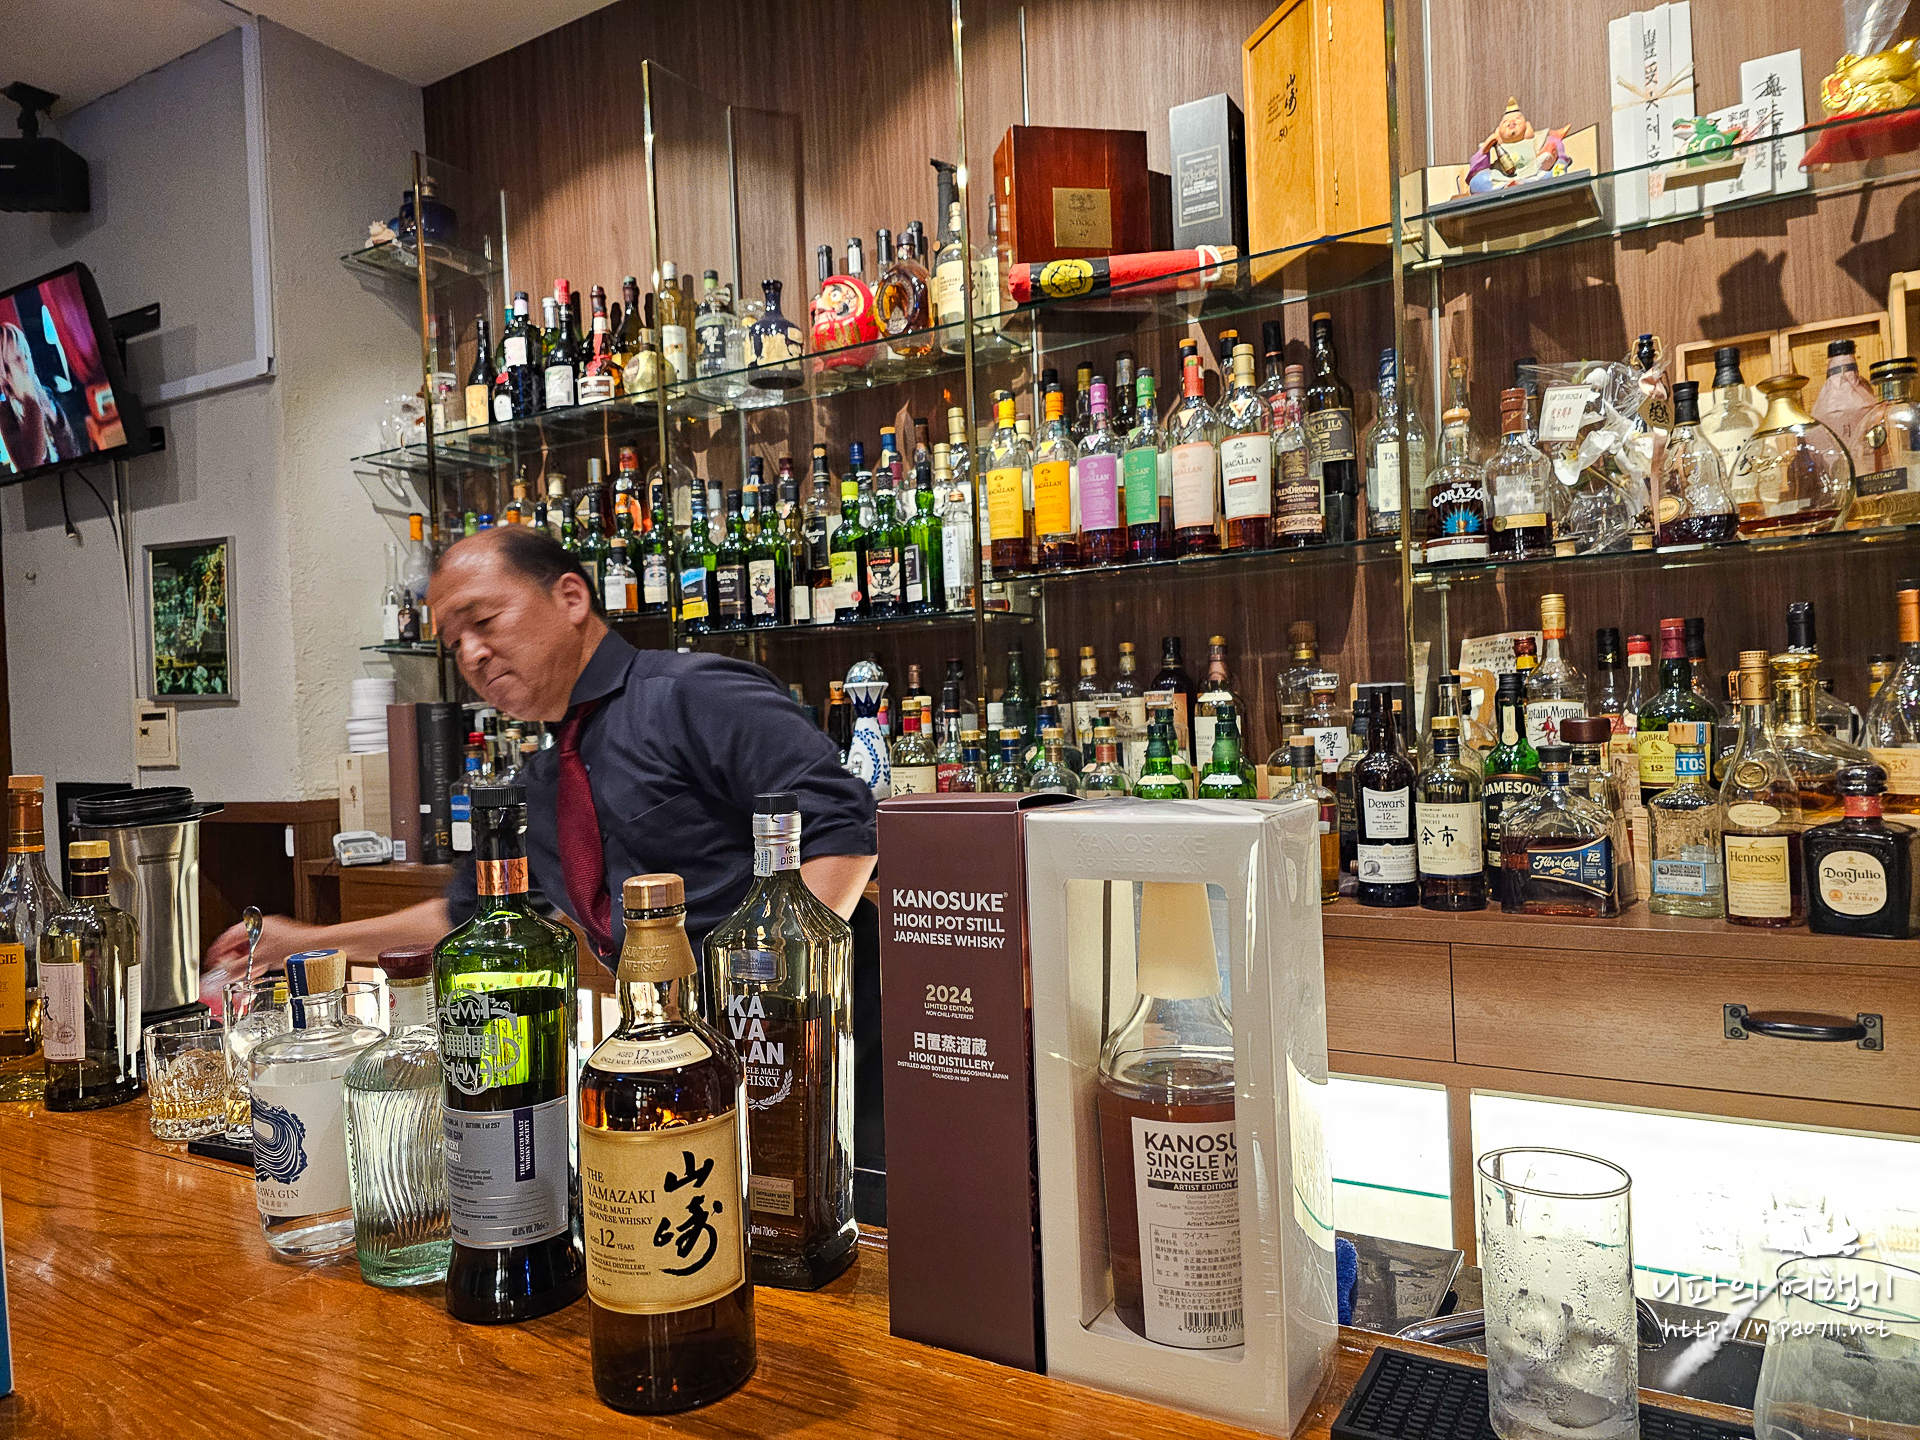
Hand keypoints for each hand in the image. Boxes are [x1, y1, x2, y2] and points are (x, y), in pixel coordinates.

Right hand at [201, 914, 322, 998]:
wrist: (319, 947)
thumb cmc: (297, 945)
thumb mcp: (262, 958)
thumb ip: (239, 968)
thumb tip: (222, 975)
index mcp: (255, 925)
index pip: (227, 937)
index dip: (217, 951)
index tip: (212, 963)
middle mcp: (263, 928)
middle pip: (239, 945)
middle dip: (231, 960)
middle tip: (225, 972)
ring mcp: (273, 935)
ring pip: (251, 951)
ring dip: (244, 964)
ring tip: (239, 976)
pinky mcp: (281, 944)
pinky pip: (263, 954)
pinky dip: (257, 964)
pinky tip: (255, 973)